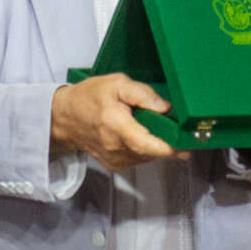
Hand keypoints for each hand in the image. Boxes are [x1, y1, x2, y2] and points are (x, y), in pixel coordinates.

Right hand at [51, 73, 181, 173]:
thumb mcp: (117, 84)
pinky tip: (137, 134)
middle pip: (152, 151)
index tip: (185, 146)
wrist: (65, 117)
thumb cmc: (89, 97)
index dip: (169, 148)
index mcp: (116, 125)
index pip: (147, 144)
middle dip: (166, 141)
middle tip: (170, 126)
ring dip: (154, 144)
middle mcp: (115, 147)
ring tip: (145, 126)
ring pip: (147, 156)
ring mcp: (115, 159)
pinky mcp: (114, 165)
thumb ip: (142, 94)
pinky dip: (144, 148)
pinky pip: (139, 159)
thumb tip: (165, 107)